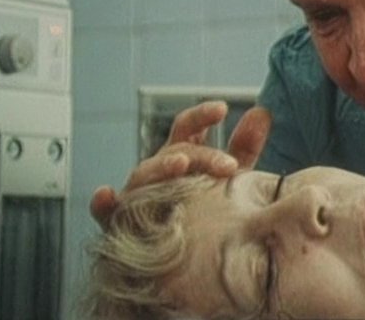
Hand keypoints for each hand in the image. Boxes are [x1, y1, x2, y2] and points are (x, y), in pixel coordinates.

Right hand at [90, 100, 271, 228]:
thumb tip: (261, 112)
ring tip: (180, 164)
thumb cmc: (202, 208)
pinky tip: (105, 195)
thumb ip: (243, 147)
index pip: (187, 128)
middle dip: (202, 155)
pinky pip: (106, 214)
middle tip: (230, 166)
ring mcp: (138, 194)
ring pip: (144, 175)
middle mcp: (157, 170)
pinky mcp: (121, 223)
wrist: (181, 256)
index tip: (222, 109)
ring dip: (161, 168)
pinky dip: (102, 204)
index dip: (201, 115)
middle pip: (174, 152)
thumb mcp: (227, 178)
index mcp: (180, 156)